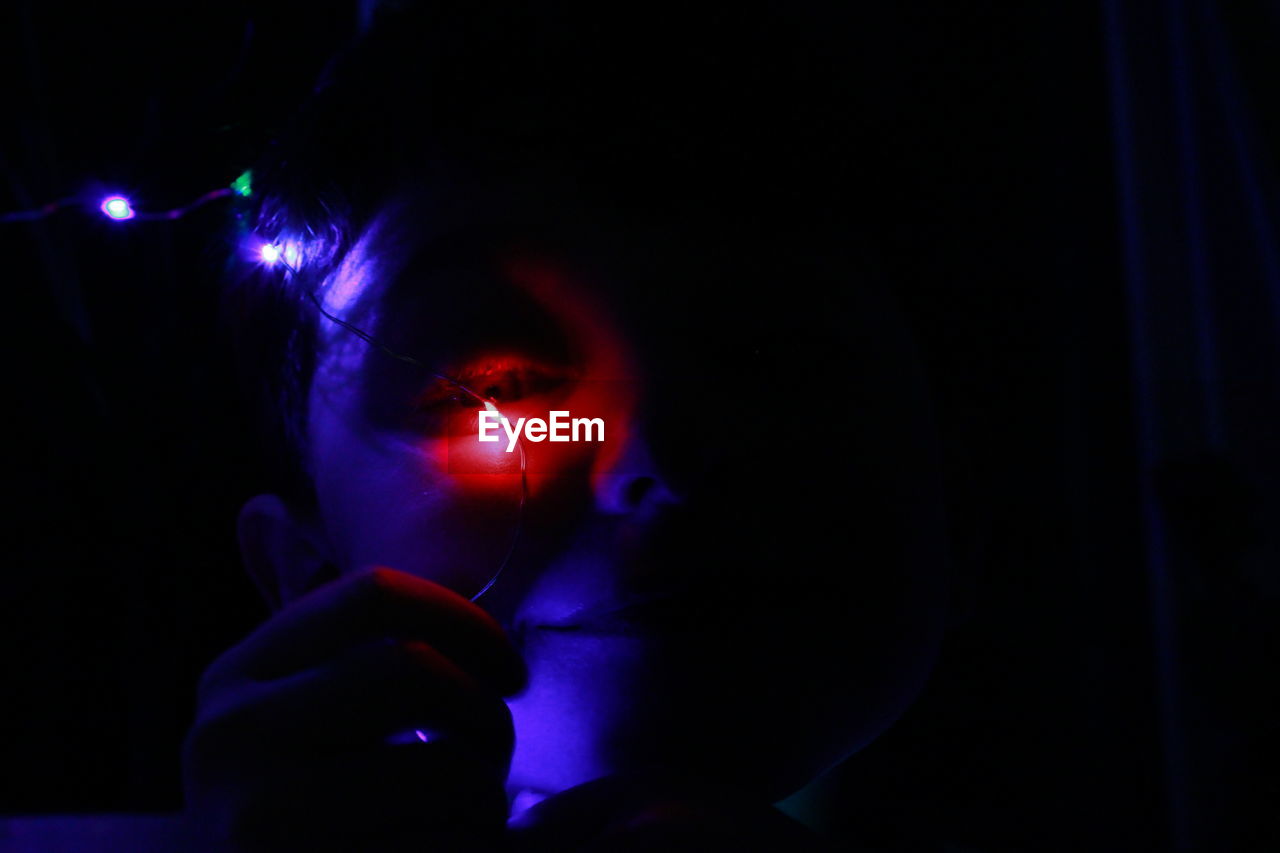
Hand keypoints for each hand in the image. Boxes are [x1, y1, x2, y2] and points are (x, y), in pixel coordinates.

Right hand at [182, 567, 525, 851]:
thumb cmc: (296, 804)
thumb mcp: (286, 706)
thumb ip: (297, 616)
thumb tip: (262, 507)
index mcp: (235, 676)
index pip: (373, 592)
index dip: (466, 621)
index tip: (509, 670)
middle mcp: (230, 738)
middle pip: (411, 670)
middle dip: (483, 711)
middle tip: (495, 750)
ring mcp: (260, 819)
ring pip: (447, 769)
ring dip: (487, 795)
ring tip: (467, 811)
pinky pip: (447, 845)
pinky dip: (471, 847)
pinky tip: (441, 849)